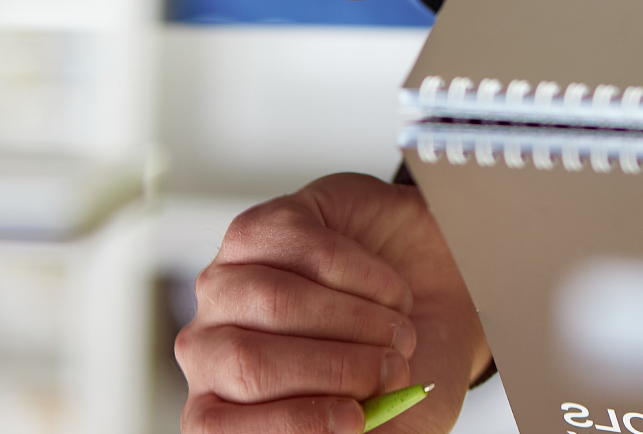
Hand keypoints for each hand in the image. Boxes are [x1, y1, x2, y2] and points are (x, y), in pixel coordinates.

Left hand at [176, 174, 490, 433]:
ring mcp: (227, 282)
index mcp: (225, 404)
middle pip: (247, 364)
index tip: (354, 418)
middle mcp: (211, 346)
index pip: (213, 426)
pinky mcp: (260, 228)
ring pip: (275, 303)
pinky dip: (367, 277)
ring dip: (358, 322)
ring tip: (400, 332)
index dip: (287, 425)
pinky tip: (390, 292)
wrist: (431, 284)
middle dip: (337, 369)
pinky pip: (306, 250)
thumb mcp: (394, 420)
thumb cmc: (397, 359)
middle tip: (394, 369)